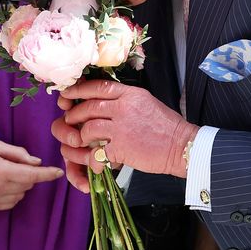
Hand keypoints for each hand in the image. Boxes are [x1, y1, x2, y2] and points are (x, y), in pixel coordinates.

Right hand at [0, 138, 62, 210]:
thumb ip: (17, 153)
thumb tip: (36, 162)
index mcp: (0, 170)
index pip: (31, 174)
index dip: (47, 174)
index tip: (59, 172)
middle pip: (28, 183)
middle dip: (28, 173)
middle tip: (13, 163)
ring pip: (21, 194)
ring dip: (20, 184)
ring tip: (4, 173)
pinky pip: (12, 202)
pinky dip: (13, 193)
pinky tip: (1, 184)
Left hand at [51, 82, 197, 192]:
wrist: (182, 146)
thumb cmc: (167, 127)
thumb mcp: (147, 102)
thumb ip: (126, 100)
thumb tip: (106, 101)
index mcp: (131, 94)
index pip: (99, 86)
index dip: (79, 90)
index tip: (68, 94)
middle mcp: (124, 107)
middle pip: (89, 107)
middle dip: (75, 115)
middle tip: (69, 120)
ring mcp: (121, 128)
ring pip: (89, 128)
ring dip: (81, 136)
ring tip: (82, 141)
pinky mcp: (121, 147)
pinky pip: (97, 153)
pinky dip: (93, 160)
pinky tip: (96, 163)